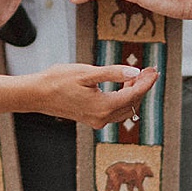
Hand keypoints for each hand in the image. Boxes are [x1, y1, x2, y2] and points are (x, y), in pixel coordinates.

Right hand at [25, 63, 160, 129]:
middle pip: (132, 103)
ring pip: (124, 109)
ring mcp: (96, 120)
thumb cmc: (58, 80)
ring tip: (138, 76)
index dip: (146, 82)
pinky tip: (123, 86)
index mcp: (103, 106)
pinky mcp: (91, 118)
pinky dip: (122, 99)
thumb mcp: (87, 72)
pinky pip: (114, 111)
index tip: (154, 70)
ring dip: (133, 93)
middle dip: (143, 87)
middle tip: (149, 70)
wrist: (37, 94)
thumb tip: (135, 72)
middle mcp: (102, 118)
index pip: (133, 95)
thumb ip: (113, 73)